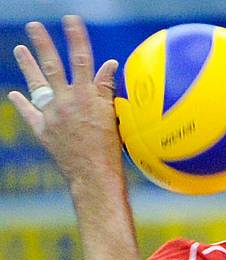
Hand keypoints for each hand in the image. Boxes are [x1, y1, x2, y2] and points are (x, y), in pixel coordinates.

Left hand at [8, 15, 120, 186]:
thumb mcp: (113, 117)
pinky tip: (14, 94)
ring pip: (37, 86)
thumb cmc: (110, 150)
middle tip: (33, 26)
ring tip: (20, 50)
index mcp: (87, 97)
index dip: (76, 38)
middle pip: (52, 67)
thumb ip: (107, 89)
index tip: (70, 19)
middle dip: (42, 45)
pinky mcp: (43, 132)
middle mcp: (66, 103)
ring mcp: (52, 117)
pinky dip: (21, 104)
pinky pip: (29, 114)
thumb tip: (109, 65)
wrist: (94, 176)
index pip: (81, 60)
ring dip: (28, 67)